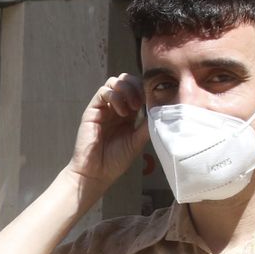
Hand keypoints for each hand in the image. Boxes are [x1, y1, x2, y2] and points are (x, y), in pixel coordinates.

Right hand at [65, 74, 148, 193]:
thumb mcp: (138, 141)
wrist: (96, 173)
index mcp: (129, 114)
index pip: (138, 90)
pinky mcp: (93, 109)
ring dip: (127, 90)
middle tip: (142, 103)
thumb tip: (161, 108)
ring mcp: (104, 107)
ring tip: (133, 108)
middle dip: (137, 86)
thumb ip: (147, 124)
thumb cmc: (115, 160)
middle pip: (127, 80)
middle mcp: (116, 107)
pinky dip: (115, 97)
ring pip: (115, 82)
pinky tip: (121, 112)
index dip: (146, 90)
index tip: (153, 101)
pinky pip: (103, 91)